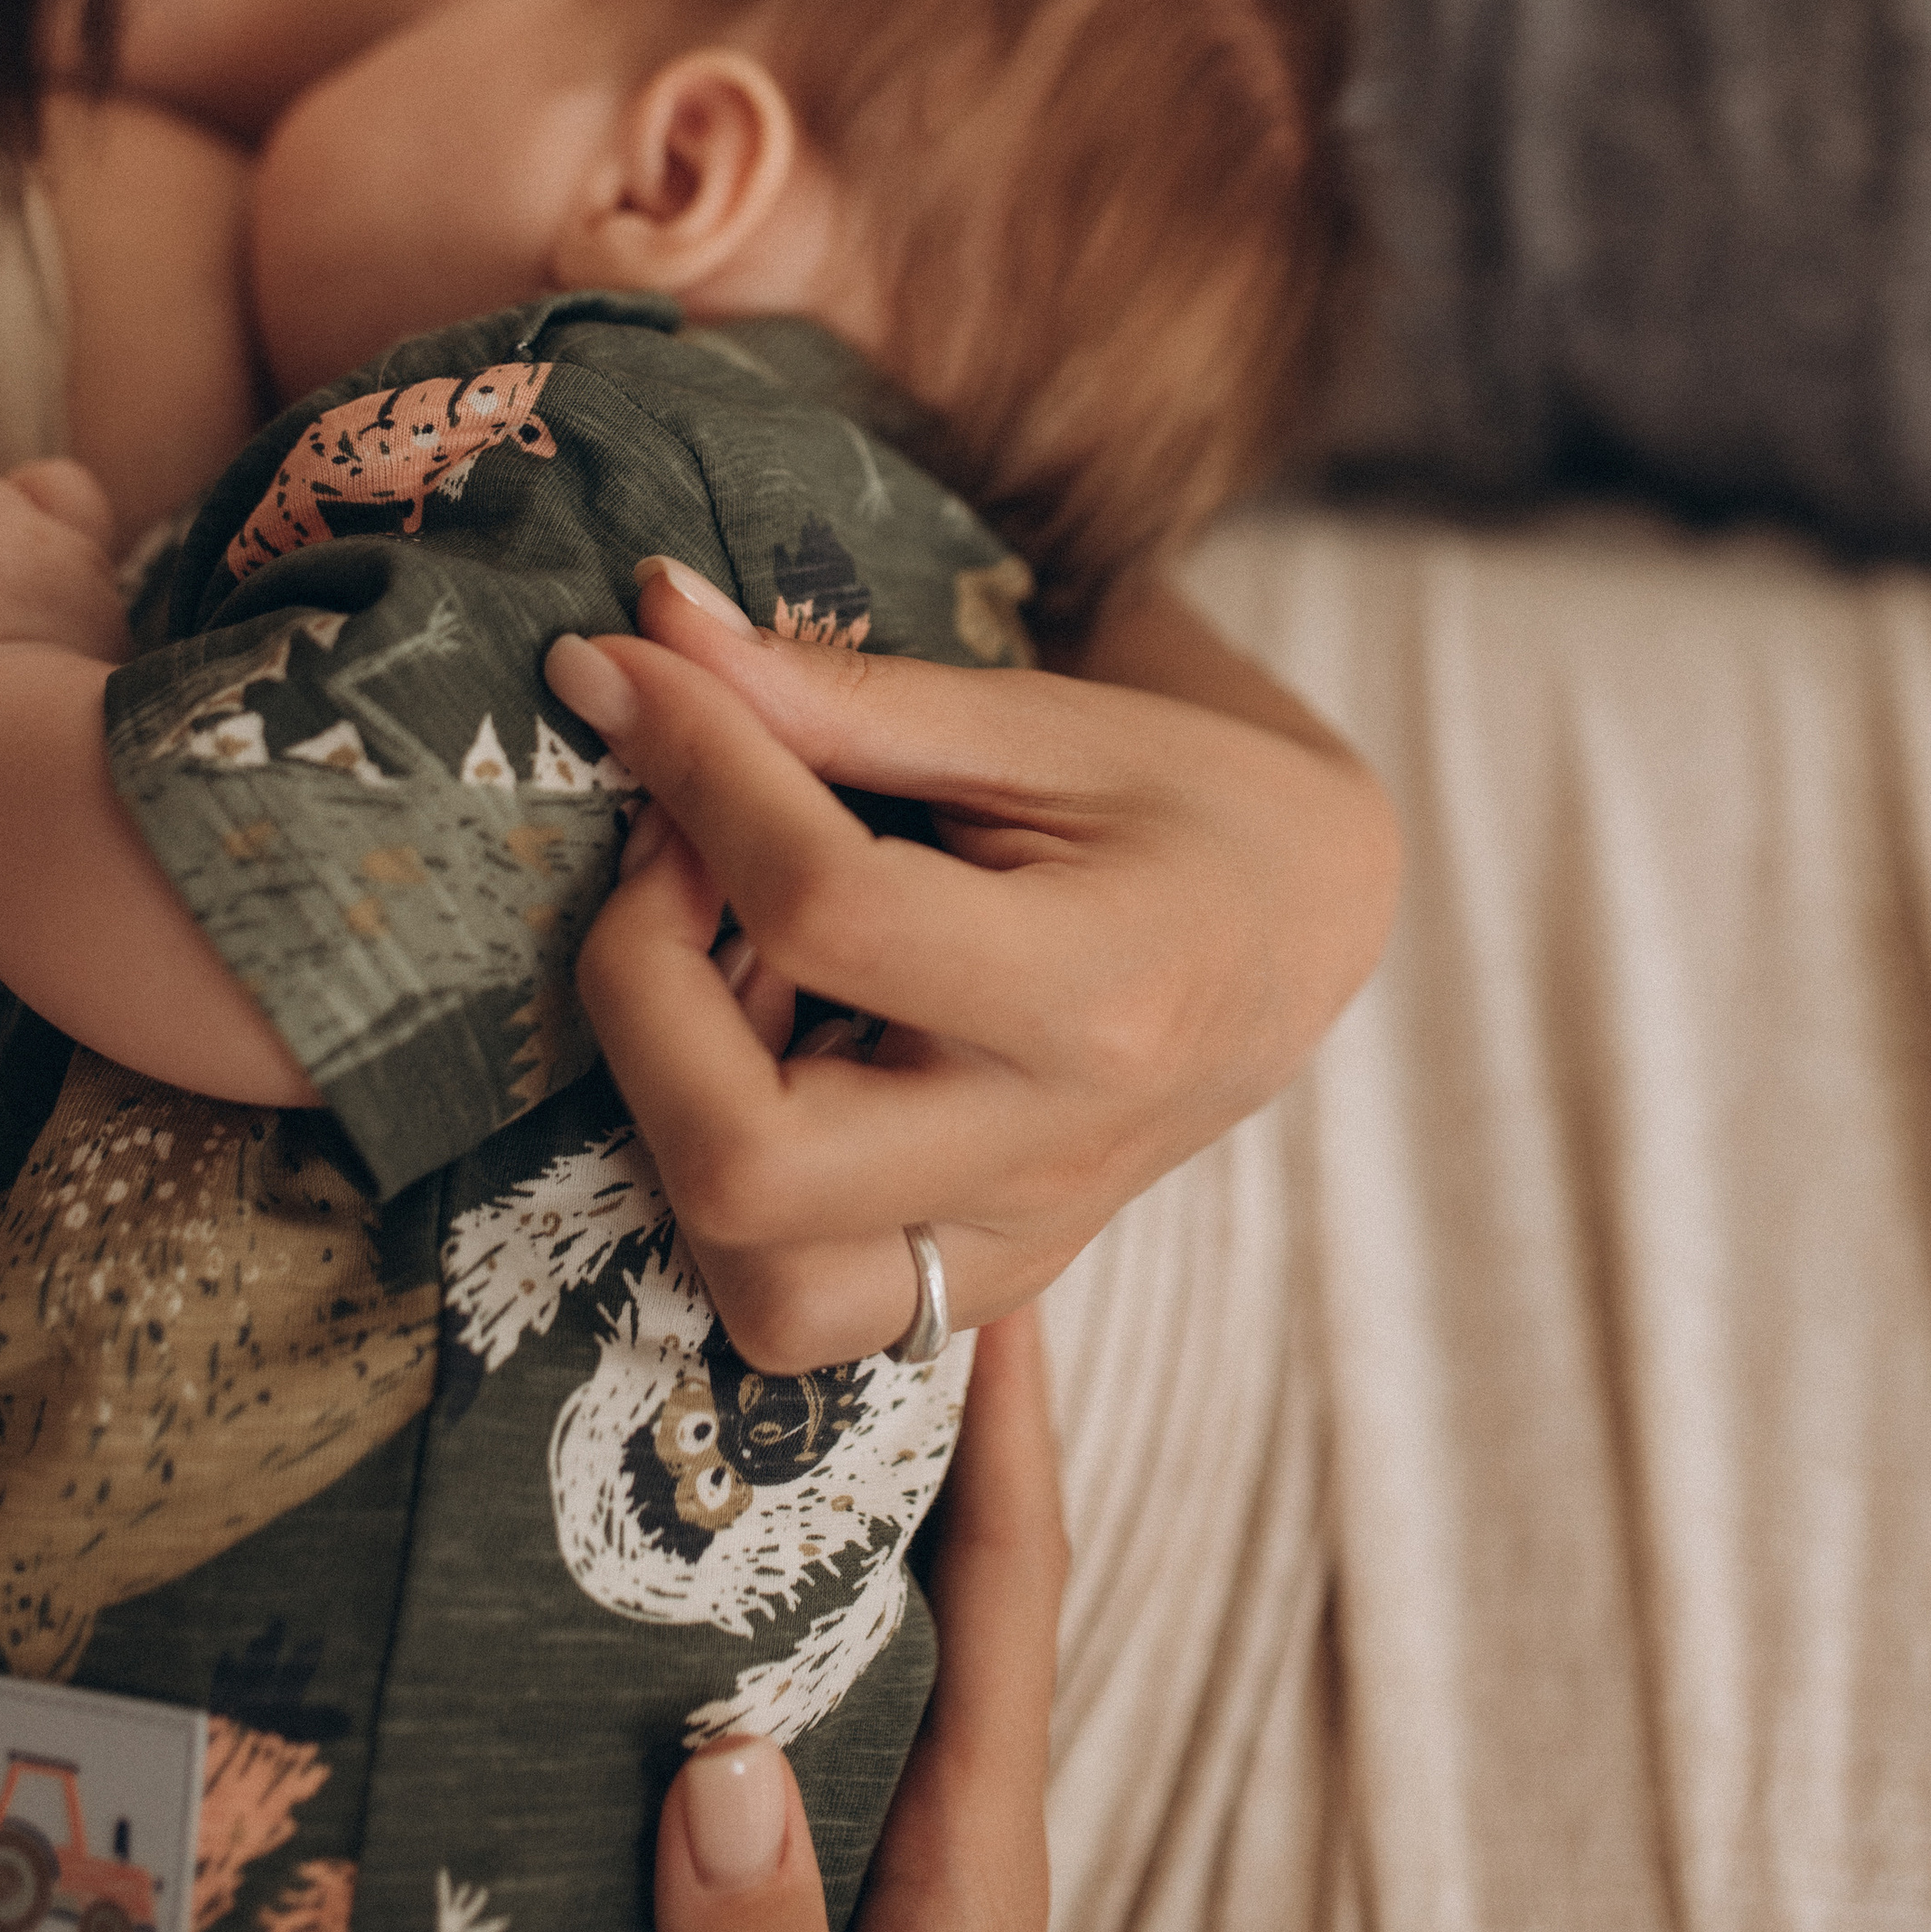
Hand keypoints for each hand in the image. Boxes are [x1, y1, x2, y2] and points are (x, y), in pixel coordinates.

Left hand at [553, 559, 1396, 1372]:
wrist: (1304, 927)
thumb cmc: (1179, 799)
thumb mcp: (1033, 720)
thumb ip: (837, 694)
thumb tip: (652, 625)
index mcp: (1098, 989)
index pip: (824, 907)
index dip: (694, 770)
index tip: (626, 675)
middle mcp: (1050, 1151)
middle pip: (749, 1161)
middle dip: (641, 990)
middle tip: (669, 859)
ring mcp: (1011, 1244)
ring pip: (757, 1290)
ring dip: (671, 1118)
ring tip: (722, 973)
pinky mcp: (978, 1285)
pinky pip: (792, 1305)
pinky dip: (725, 1188)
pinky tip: (760, 1047)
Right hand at [655, 1309, 1061, 1931]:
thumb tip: (715, 1770)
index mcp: (974, 1853)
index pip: (1011, 1592)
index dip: (1008, 1429)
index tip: (990, 1274)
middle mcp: (952, 1824)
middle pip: (961, 1574)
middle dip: (931, 1420)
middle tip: (850, 1269)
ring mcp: (898, 1851)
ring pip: (893, 1630)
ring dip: (856, 1498)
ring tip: (769, 1360)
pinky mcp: (835, 1886)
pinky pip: (828, 1702)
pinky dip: (789, 1604)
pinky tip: (703, 1564)